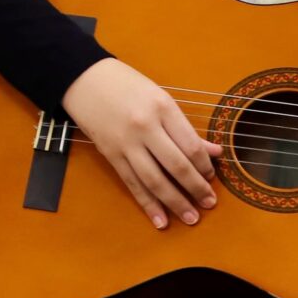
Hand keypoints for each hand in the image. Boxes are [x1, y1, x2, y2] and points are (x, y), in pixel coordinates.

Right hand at [64, 57, 221, 230]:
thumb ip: (185, 127)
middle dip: (196, 188)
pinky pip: (132, 183)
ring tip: (191, 217)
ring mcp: (126, 143)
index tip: (212, 177)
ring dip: (175, 202)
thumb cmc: (126, 84)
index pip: (191, 145)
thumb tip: (214, 152)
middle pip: (176, 166)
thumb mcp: (160, 97)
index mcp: (162, 107)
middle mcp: (145, 126)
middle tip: (210, 203)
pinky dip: (147, 203)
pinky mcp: (110, 154)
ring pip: (155, 180)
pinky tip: (160, 219)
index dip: (205, 166)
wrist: (83, 78)